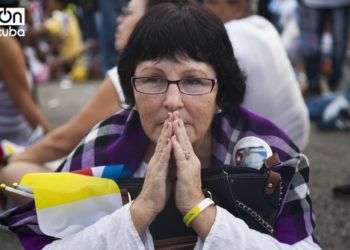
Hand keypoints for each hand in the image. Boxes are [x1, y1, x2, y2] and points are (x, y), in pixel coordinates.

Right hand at [131, 118, 172, 232]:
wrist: (149, 204)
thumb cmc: (157, 191)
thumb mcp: (163, 174)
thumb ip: (166, 164)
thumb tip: (170, 157)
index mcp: (159, 161)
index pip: (165, 143)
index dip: (169, 131)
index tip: (174, 120)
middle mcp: (156, 161)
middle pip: (163, 141)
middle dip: (167, 127)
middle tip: (171, 114)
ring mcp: (156, 166)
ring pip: (162, 147)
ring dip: (166, 134)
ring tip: (170, 122)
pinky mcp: (157, 173)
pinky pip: (163, 160)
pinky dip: (166, 150)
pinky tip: (169, 142)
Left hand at [171, 112, 204, 214]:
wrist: (193, 204)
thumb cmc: (187, 189)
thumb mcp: (184, 172)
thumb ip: (182, 162)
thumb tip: (179, 153)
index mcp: (189, 159)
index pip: (184, 142)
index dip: (179, 130)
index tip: (174, 119)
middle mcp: (191, 159)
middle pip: (185, 140)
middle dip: (179, 126)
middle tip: (175, 113)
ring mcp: (189, 165)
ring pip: (184, 145)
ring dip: (179, 133)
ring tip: (175, 121)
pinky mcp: (186, 172)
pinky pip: (180, 158)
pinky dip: (177, 148)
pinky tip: (173, 140)